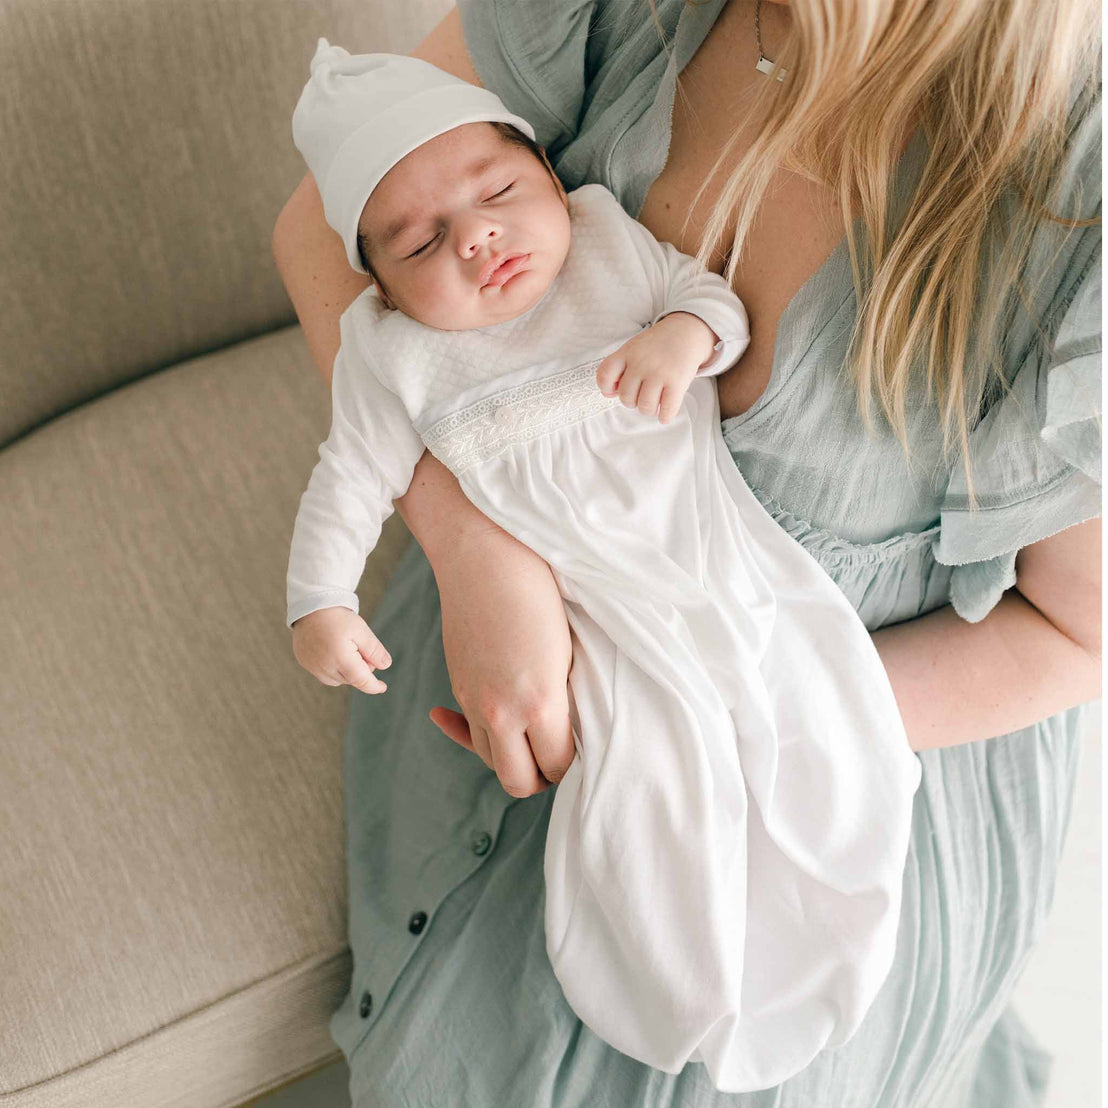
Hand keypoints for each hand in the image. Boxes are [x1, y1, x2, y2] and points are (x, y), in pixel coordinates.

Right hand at [291, 606, 392, 694]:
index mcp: (341, 659)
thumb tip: (385, 666)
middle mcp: (325, 667)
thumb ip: (374, 650)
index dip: (374, 686)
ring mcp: (312, 666)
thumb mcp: (361, 630)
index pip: (361, 681)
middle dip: (360, 669)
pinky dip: (333, 668)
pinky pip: (323, 674)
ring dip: (346, 670)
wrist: (310, 606)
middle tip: (360, 647)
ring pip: (337, 679)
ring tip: (346, 647)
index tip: (382, 687)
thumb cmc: (337, 617)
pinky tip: (333, 650)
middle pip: (351, 679)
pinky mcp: (305, 663)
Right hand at [428, 527, 575, 797]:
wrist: (486, 555)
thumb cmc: (539, 592)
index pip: (558, 767)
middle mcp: (502, 712)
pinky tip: (476, 729)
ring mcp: (475, 701)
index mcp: (540, 703)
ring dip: (510, 757)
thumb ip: (566, 699)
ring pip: (491, 759)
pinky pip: (468, 729)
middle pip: (518, 781)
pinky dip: (474, 736)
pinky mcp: (458, 685)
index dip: (574, 764)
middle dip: (541, 776)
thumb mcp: (568, 651)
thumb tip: (568, 730)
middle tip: (557, 755)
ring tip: (529, 738)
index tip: (583, 744)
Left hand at [596, 311, 718, 423]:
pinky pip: (666, 409)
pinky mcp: (677, 382)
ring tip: (653, 403)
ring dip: (648, 409)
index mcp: (627, 353)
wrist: (685, 332)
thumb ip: (620, 367)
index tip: (614, 390)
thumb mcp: (633, 348)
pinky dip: (664, 416)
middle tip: (640, 396)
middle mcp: (641, 363)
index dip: (606, 388)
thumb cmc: (656, 346)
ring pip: (645, 406)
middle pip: (626, 397)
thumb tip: (610, 393)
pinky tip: (665, 413)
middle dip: (631, 401)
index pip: (605, 375)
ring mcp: (659, 373)